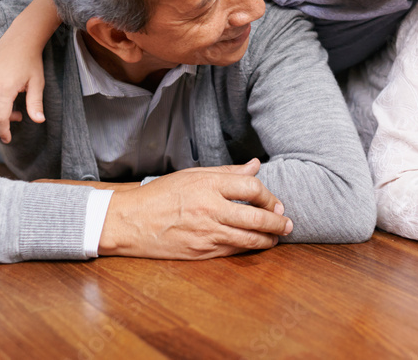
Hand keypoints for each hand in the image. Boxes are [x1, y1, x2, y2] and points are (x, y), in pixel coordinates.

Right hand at [0, 36, 46, 143]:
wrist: (21, 39)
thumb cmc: (31, 61)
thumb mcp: (37, 83)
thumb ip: (35, 103)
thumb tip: (39, 121)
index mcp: (5, 87)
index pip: (0, 117)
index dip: (3, 131)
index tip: (8, 139)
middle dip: (3, 120)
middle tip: (18, 115)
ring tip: (10, 108)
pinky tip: (1, 99)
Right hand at [98, 159, 293, 259]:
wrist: (130, 222)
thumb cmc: (161, 195)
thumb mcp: (193, 175)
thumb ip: (227, 172)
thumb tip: (256, 165)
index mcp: (208, 185)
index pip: (252, 188)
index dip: (268, 196)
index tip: (274, 201)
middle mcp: (210, 209)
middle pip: (257, 216)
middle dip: (277, 222)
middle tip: (287, 223)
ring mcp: (206, 233)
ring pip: (249, 238)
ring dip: (268, 239)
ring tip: (277, 237)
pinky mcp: (200, 252)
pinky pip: (232, 251)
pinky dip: (248, 248)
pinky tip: (255, 245)